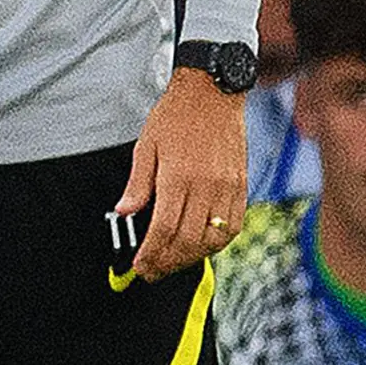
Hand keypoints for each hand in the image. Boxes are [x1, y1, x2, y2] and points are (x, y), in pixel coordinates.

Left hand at [116, 68, 249, 281]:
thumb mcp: (146, 145)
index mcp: (178, 176)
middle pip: (188, 240)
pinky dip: (217, 243)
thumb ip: (137, 184)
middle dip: (168, 262)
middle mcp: (206, 186)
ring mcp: (227, 188)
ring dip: (192, 257)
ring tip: (173, 261)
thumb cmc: (176, 116)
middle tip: (152, 271)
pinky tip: (201, 246)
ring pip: (213, 239)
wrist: (212, 92)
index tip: (140, 266)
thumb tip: (124, 212)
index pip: (163, 229)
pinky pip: (233, 226)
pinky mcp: (241, 186)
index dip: (151, 253)